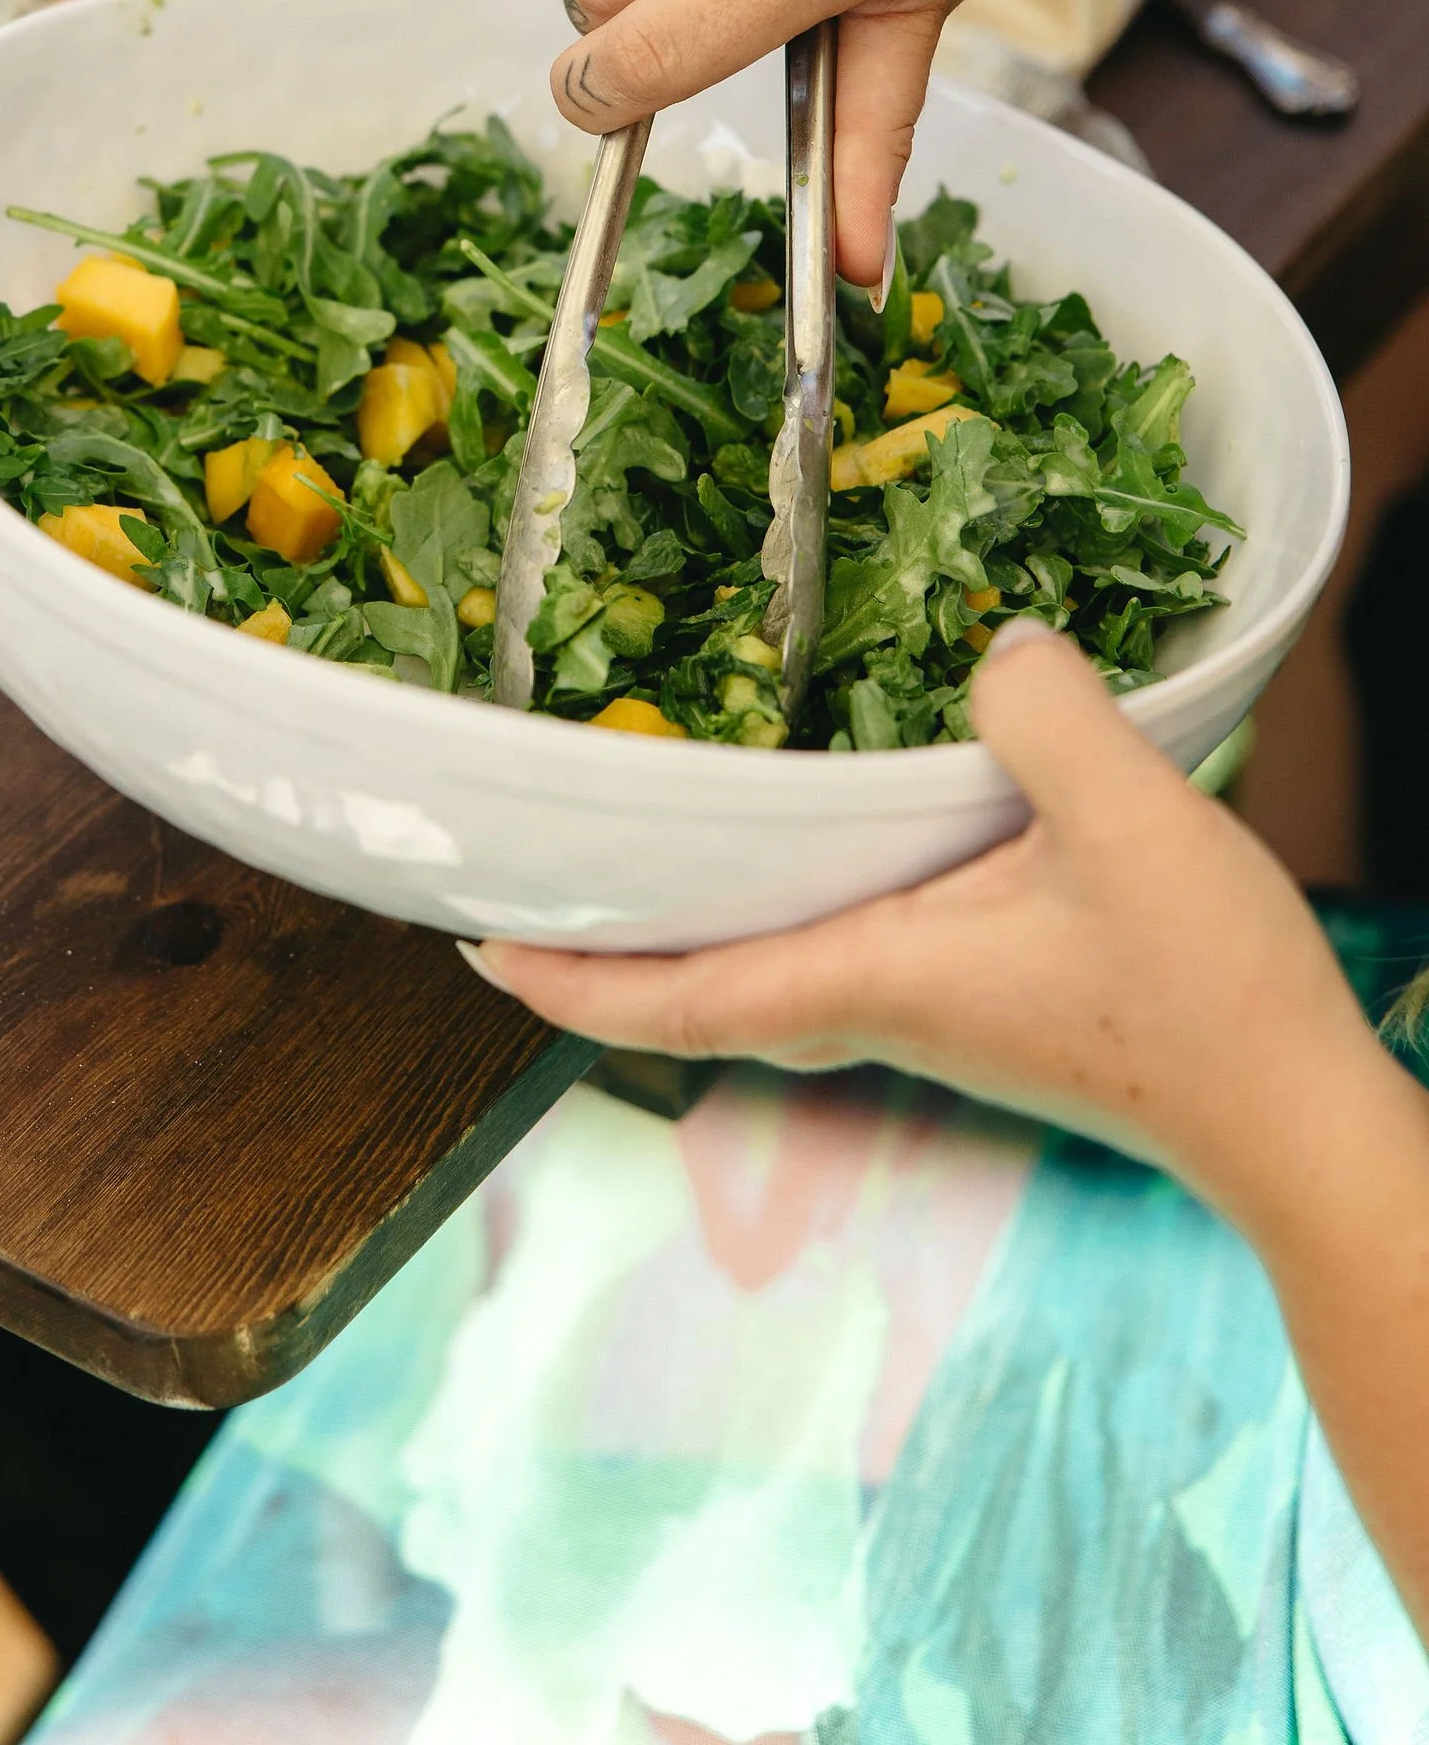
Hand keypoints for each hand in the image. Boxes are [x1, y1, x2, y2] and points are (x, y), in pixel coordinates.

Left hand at [469, 621, 1389, 1243]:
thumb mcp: (1126, 819)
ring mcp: (933, 1010)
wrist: (1298, 1122)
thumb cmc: (1208, 1003)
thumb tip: (991, 648)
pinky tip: (809, 846)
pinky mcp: (985, 997)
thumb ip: (1040, 716)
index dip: (564, 979)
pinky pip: (842, 947)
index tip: (473, 946)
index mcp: (874, 978)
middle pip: (699, 990)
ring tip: (632, 856)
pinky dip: (784, 905)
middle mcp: (882, 1007)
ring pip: (768, 970)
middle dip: (600, 953)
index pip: (675, 998)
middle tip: (522, 893)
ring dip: (689, 927)